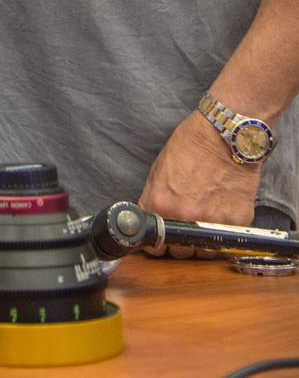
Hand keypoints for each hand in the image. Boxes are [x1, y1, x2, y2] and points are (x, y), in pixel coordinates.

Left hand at [138, 110, 260, 257]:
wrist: (224, 134)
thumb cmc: (191, 145)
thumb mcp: (159, 169)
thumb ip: (153, 199)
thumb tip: (150, 219)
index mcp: (162, 204)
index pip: (155, 246)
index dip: (159, 245)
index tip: (163, 241)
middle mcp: (186, 217)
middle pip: (181, 253)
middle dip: (180, 244)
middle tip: (186, 227)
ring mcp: (213, 222)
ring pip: (205, 253)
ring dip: (203, 244)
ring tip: (204, 222)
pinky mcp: (238, 222)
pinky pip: (228, 242)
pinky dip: (224, 233)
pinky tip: (221, 214)